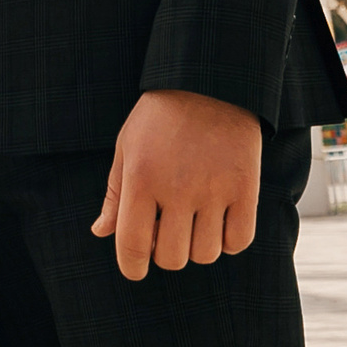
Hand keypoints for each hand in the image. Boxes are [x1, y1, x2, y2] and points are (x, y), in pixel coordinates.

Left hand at [90, 89, 261, 280]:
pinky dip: (230, 240)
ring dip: (199, 245)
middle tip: (169, 230)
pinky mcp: (245, 187)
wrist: (210, 80)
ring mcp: (214, 188)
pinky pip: (239, 241)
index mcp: (141, 178)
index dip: (132, 267)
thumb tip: (101, 233)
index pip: (133, 246)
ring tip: (196, 219)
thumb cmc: (160, 116)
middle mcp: (177, 188)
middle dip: (167, 252)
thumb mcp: (127, 146)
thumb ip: (115, 194)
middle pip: (172, 258)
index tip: (137, 267)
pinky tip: (221, 219)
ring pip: (206, 254)